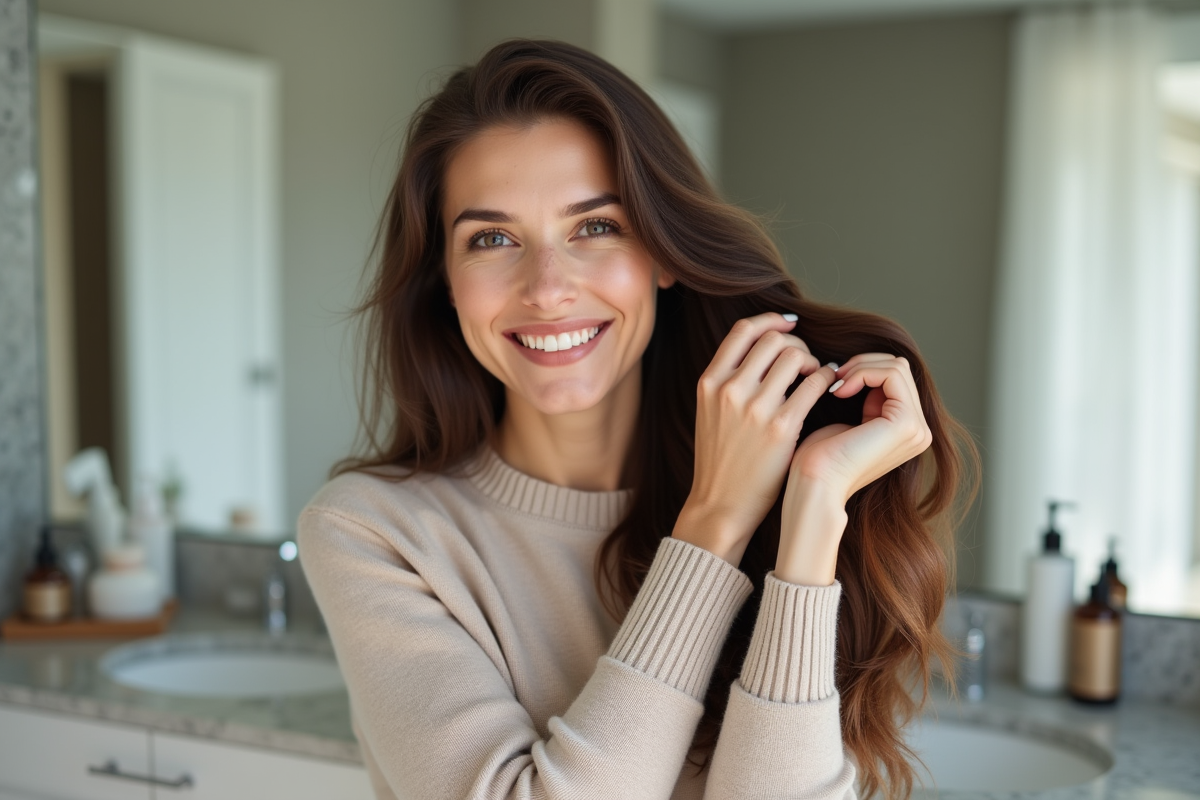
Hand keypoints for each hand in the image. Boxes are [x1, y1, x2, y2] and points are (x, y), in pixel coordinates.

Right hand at [674, 313, 839, 565]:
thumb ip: (728, 381)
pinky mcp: (781, 428)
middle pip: (773, 340)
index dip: (770, 320)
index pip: (744, 331)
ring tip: (816, 375)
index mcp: (709, 382)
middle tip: (805, 360)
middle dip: (796, 344)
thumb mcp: (709, 412)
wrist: (719, 504)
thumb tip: (762, 350)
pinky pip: (813, 385)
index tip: (788, 324)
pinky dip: (826, 379)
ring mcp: (755, 408)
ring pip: (795, 356)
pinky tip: (828, 385)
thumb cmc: (719, 460)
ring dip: (812, 360)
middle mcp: (729, 389)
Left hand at [775, 353, 932, 584]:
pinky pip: (891, 374)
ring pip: (896, 366)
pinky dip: (862, 373)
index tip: (834, 380)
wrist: (814, 485)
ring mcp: (916, 428)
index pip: (895, 376)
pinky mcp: (906, 424)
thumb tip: (863, 364)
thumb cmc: (820, 458)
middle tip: (834, 378)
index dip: (863, 368)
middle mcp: (919, 430)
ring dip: (860, 367)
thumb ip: (865, 397)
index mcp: (908, 430)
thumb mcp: (848, 419)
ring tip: (836, 385)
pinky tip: (840, 390)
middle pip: (899, 367)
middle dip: (863, 364)